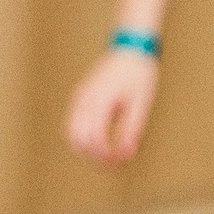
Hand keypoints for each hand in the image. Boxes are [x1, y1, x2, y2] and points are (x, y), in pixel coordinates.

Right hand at [64, 49, 158, 163]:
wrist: (131, 47)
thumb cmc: (139, 73)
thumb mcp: (141, 103)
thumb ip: (132, 129)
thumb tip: (126, 154)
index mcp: (101, 101)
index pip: (96, 139)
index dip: (107, 156)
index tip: (122, 162)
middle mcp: (85, 100)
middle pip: (79, 140)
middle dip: (95, 158)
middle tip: (114, 166)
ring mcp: (79, 98)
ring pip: (72, 134)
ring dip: (86, 150)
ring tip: (106, 157)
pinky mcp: (80, 98)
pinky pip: (73, 124)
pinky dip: (83, 138)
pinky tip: (100, 143)